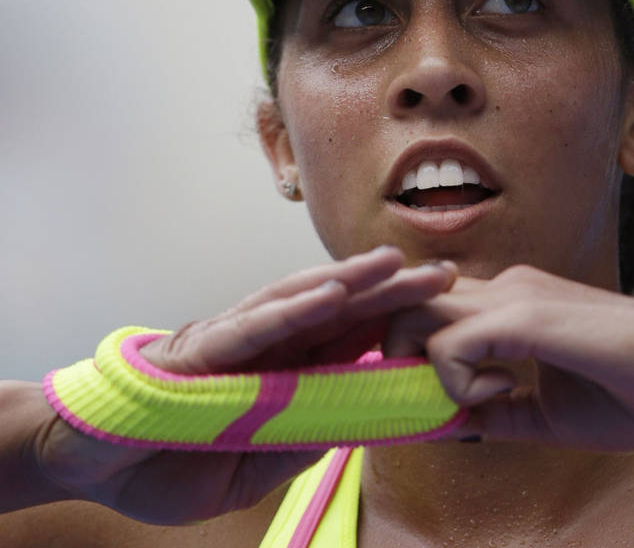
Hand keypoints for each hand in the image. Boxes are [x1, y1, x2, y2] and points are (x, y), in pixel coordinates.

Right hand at [33, 247, 453, 523]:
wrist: (91, 460)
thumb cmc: (169, 459)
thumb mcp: (253, 466)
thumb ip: (301, 438)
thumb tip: (356, 423)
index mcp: (285, 371)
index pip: (352, 340)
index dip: (398, 323)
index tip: (447, 313)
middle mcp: (267, 347)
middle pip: (339, 311)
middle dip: (392, 292)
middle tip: (445, 274)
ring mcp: (236, 342)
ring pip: (301, 302)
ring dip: (350, 282)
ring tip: (395, 262)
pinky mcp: (202, 351)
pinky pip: (254, 327)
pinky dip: (292, 309)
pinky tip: (330, 293)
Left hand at [385, 265, 633, 451]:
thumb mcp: (551, 413)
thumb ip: (500, 413)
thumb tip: (453, 425)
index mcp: (509, 304)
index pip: (428, 308)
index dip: (409, 351)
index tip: (426, 399)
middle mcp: (504, 288)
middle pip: (406, 302)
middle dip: (396, 356)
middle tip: (430, 401)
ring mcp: (512, 296)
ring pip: (414, 311)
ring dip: (420, 364)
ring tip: (467, 398)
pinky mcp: (525, 317)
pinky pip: (450, 344)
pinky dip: (455, 380)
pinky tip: (499, 394)